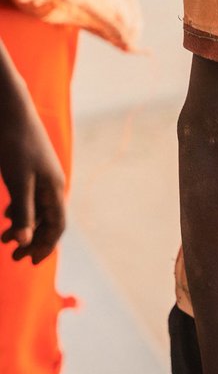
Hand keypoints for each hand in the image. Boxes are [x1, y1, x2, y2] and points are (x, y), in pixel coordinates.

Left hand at [0, 92, 65, 264]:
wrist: (11, 110)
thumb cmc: (16, 145)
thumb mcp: (18, 182)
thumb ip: (24, 212)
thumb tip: (26, 242)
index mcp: (54, 187)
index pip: (57, 225)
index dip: (46, 245)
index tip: (31, 262)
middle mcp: (52, 183)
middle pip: (47, 220)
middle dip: (32, 240)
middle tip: (13, 257)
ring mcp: (41, 175)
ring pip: (37, 208)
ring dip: (23, 226)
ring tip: (3, 239)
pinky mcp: (30, 168)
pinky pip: (29, 196)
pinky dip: (19, 210)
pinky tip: (7, 214)